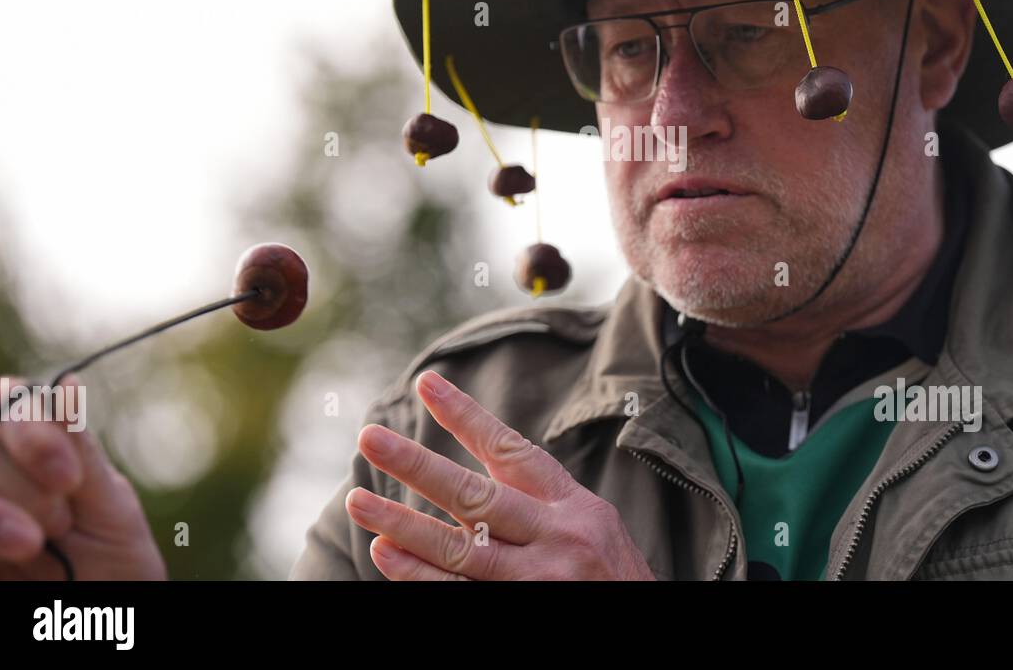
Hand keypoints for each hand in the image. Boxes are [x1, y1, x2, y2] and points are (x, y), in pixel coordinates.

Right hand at [0, 373, 165, 579]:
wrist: (103, 627)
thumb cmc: (113, 568)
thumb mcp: (110, 509)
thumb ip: (81, 453)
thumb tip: (67, 382)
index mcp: (34, 449)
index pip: (9, 401)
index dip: (34, 435)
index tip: (69, 481)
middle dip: (22, 483)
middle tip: (59, 525)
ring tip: (32, 546)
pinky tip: (10, 552)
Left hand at [346, 370, 655, 580]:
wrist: (654, 628)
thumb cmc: (611, 576)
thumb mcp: (590, 525)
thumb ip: (538, 502)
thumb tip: (472, 479)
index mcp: (572, 503)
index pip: (511, 449)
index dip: (466, 416)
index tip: (426, 384)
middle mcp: (557, 536)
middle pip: (476, 496)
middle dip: (418, 465)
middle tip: (370, 439)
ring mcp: (540, 579)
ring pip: (461, 549)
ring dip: (403, 525)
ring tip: (359, 503)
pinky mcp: (525, 611)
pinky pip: (462, 593)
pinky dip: (420, 576)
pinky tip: (386, 557)